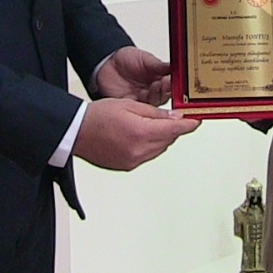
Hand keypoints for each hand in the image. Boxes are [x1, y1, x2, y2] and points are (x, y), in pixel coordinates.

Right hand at [73, 98, 198, 170]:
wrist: (76, 132)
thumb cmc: (97, 116)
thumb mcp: (130, 105)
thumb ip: (154, 113)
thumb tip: (173, 118)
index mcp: (141, 133)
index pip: (174, 130)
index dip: (189, 124)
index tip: (196, 120)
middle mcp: (139, 151)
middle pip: (168, 140)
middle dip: (173, 129)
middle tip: (174, 118)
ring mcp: (133, 161)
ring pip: (159, 149)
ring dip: (162, 138)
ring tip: (154, 124)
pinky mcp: (127, 166)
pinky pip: (147, 156)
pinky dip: (150, 146)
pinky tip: (142, 135)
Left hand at [94, 45, 170, 104]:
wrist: (107, 64)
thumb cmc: (127, 60)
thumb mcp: (145, 59)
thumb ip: (159, 65)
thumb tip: (176, 65)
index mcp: (160, 78)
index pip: (172, 83)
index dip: (174, 83)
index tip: (174, 79)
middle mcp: (154, 91)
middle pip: (165, 95)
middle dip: (165, 90)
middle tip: (164, 83)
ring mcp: (143, 99)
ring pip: (154, 102)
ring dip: (155, 95)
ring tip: (154, 86)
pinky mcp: (132, 105)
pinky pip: (140, 109)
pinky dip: (142, 104)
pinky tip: (142, 96)